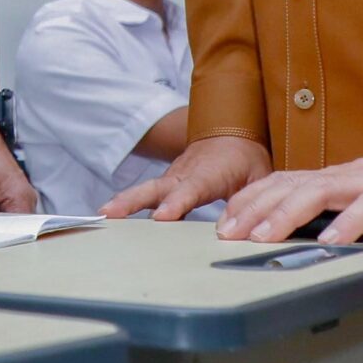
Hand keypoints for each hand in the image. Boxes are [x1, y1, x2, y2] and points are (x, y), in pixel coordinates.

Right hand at [103, 135, 271, 219]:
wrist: (230, 134)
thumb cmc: (245, 159)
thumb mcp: (259, 177)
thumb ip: (254, 202)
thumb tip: (245, 228)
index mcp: (209, 174)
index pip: (190, 190)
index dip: (176, 203)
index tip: (162, 216)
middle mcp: (184, 174)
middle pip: (155, 188)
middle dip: (133, 200)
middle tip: (112, 212)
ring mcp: (172, 178)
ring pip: (145, 191)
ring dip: (124, 202)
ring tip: (102, 215)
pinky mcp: (166, 184)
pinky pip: (145, 194)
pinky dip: (127, 203)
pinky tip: (111, 217)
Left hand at [218, 153, 362, 244]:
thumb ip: (335, 207)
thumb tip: (299, 230)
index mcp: (336, 177)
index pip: (281, 182)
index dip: (249, 200)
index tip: (221, 221)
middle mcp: (348, 174)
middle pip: (290, 185)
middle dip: (254, 209)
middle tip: (226, 234)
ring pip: (321, 192)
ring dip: (288, 215)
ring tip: (264, 238)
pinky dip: (352, 223)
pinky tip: (334, 241)